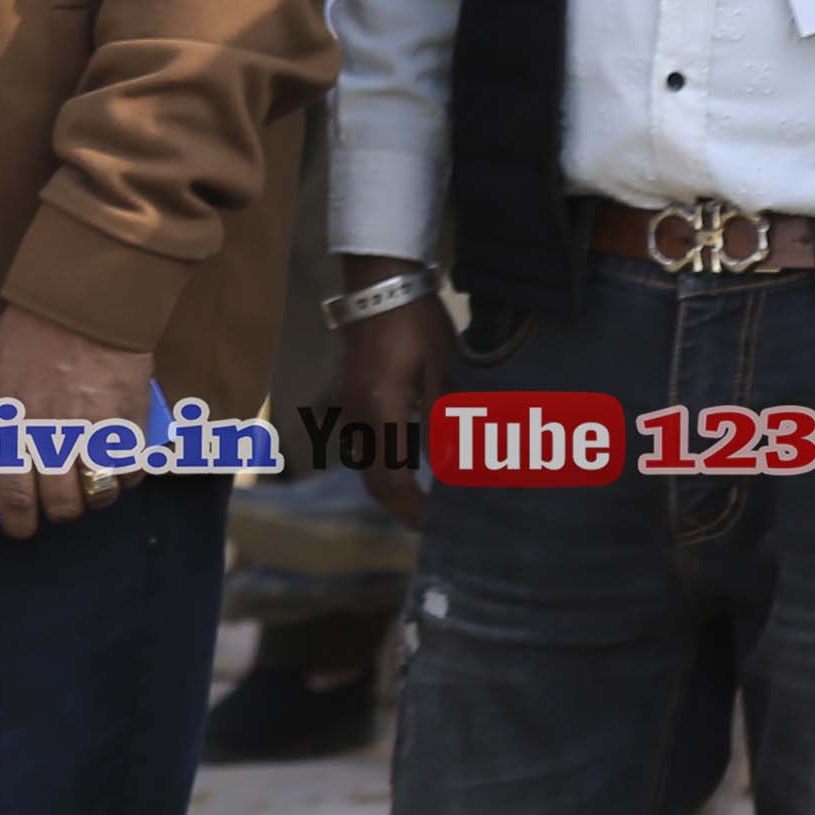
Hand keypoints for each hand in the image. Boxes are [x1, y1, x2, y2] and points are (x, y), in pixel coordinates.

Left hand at [0, 302, 157, 537]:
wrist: (87, 300)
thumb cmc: (34, 324)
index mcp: (13, 423)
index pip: (14, 494)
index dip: (16, 522)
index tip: (18, 527)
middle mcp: (52, 435)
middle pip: (61, 504)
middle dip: (57, 513)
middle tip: (55, 505)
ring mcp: (94, 432)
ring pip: (98, 494)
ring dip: (93, 497)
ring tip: (88, 485)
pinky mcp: (130, 423)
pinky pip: (131, 470)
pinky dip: (125, 476)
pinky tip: (117, 465)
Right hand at [334, 261, 443, 524]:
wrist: (379, 287)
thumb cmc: (416, 324)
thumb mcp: (442, 369)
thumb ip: (449, 418)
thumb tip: (462, 464)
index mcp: (383, 414)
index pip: (394, 480)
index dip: (415, 509)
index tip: (439, 528)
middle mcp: (360, 418)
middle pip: (375, 481)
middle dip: (402, 507)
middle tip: (433, 523)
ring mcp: (352, 408)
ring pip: (368, 465)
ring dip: (394, 487)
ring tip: (427, 498)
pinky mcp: (354, 397)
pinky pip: (368, 445)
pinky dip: (389, 463)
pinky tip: (413, 461)